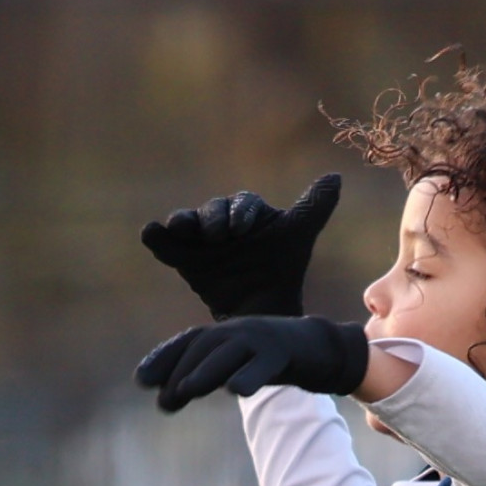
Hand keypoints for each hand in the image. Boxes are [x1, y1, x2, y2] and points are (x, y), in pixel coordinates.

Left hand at [135, 315, 371, 413]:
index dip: (164, 357)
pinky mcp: (285, 354)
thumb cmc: (268, 359)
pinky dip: (250, 375)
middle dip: (181, 372)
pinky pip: (265, 364)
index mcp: (224, 332)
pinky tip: (237, 391)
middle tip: (166, 403)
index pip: (188, 341)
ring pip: (230, 351)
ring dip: (206, 371)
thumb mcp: (232, 363)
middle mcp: (239, 330)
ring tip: (187, 391)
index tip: (141, 380)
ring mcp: (262, 339)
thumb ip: (202, 376)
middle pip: (205, 346)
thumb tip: (164, 398)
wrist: (319, 348)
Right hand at [140, 172, 342, 319]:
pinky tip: (150, 233)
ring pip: (186, 223)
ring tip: (177, 228)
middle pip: (212, 211)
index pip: (242, 204)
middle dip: (212, 220)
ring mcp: (198, 239)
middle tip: (218, 235)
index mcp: (247, 211)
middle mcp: (220, 220)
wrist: (260, 308)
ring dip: (181, 223)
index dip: (241, 213)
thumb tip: (335, 176)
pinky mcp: (181, 258)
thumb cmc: (281, 267)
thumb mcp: (299, 234)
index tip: (243, 228)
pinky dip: (156, 238)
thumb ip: (314, 207)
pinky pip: (165, 244)